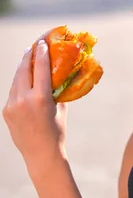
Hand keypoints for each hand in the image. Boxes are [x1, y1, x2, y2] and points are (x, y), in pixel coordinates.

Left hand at [2, 41, 67, 177]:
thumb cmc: (57, 131)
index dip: (42, 52)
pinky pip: (13, 92)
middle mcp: (23, 100)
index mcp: (40, 98)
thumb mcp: (60, 108)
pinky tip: (24, 79)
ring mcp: (12, 106)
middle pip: (23, 70)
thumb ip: (57, 90)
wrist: (41, 155)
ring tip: (28, 59)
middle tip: (34, 46)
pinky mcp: (6, 112)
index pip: (40, 68)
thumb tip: (61, 74)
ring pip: (16, 80)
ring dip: (22, 68)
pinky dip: (19, 83)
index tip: (43, 42)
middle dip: (28, 56)